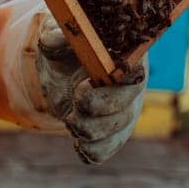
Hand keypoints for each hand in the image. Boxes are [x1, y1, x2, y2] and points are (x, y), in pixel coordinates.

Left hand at [34, 22, 146, 163]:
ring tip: (70, 119)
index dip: (115, 81)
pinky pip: (104, 152)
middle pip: (127, 106)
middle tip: (75, 100)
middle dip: (96, 108)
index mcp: (125, 56)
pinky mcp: (114, 135)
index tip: (86, 83)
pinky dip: (87, 150)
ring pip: (117, 132)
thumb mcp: (58, 36)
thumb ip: (55, 36)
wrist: (62, 74)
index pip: (135, 70)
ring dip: (87, 130)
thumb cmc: (66, 49)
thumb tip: (54, 39)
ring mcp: (127, 112)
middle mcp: (133, 86)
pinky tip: (77, 140)